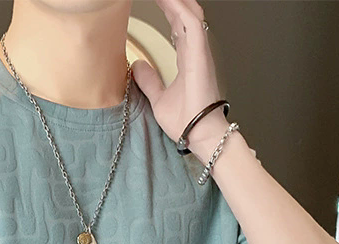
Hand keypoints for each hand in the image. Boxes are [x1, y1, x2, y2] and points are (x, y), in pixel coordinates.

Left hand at [131, 0, 227, 154]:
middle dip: (171, 1)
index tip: (155, 1)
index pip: (177, 26)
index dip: (167, 10)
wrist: (200, 134)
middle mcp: (195, 51)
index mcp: (188, 59)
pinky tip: (168, 0)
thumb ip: (150, 81)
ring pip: (188, 12)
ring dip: (174, 1)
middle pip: (183, 14)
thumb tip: (138, 67)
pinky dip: (179, 7)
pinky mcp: (199, 54)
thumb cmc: (187, 122)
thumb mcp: (158, 100)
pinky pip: (190, 22)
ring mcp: (199, 51)